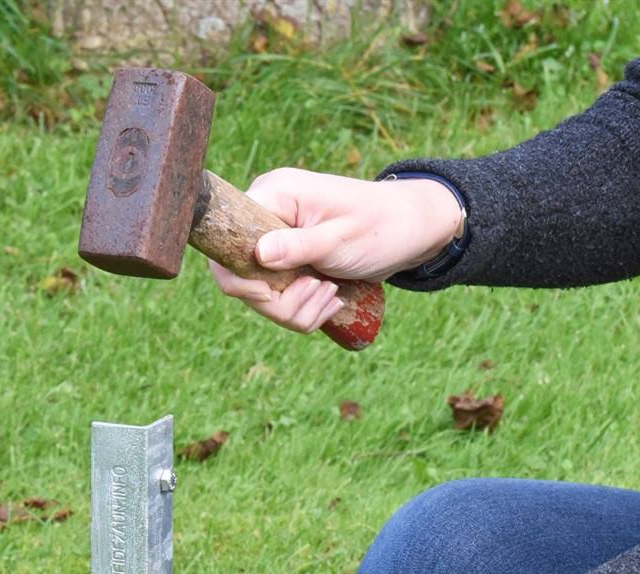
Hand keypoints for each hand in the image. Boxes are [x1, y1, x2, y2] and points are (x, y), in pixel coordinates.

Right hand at [209, 167, 463, 333]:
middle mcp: (266, 219)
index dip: (243, 278)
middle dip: (279, 302)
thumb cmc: (382, 225)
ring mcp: (276, 244)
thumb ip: (298, 246)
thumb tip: (257, 254)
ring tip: (331, 293)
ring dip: (298, 310)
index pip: (227, 242)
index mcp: (273, 196)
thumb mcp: (340, 238)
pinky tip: (331, 298)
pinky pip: (280, 304)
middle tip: (321, 290)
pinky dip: (305, 312)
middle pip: (240, 280)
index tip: (274, 292)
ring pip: (262, 300)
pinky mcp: (288, 266)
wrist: (412, 230)